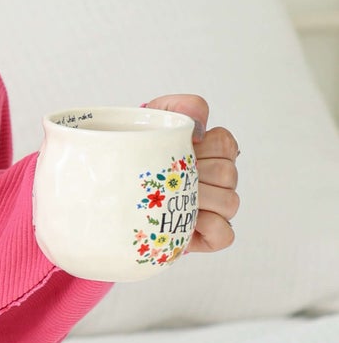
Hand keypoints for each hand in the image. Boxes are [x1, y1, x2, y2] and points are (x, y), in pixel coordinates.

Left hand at [141, 95, 240, 253]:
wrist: (112, 189)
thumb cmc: (138, 154)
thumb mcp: (155, 120)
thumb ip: (181, 107)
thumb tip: (200, 126)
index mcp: (212, 152)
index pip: (225, 143)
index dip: (203, 146)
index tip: (180, 149)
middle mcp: (219, 180)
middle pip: (227, 174)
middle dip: (195, 174)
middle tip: (167, 177)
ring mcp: (217, 208)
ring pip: (230, 202)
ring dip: (199, 200)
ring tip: (170, 198)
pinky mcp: (211, 235)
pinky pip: (226, 233)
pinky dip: (209, 227)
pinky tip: (187, 220)